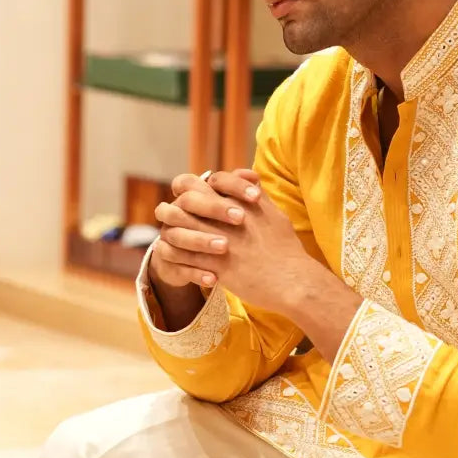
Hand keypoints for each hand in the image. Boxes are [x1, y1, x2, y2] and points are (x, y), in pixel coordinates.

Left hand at [155, 169, 314, 314]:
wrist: (292, 280)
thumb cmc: (286, 249)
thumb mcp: (275, 214)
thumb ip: (259, 194)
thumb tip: (249, 176)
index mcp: (243, 203)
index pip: (212, 180)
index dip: (198, 184)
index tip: (191, 192)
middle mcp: (228, 217)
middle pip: (187, 199)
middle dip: (175, 204)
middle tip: (168, 211)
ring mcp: (220, 240)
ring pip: (180, 227)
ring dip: (169, 228)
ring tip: (165, 232)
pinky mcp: (216, 264)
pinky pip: (183, 256)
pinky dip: (173, 253)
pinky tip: (169, 253)